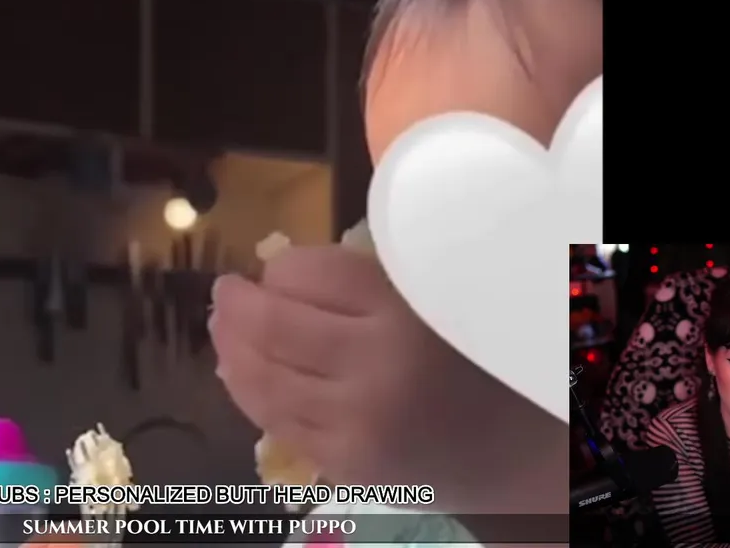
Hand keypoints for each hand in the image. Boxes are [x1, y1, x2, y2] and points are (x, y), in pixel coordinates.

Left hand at [209, 245, 565, 511]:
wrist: (508, 449)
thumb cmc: (464, 360)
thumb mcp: (425, 299)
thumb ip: (361, 281)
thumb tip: (276, 271)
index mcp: (401, 312)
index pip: (308, 273)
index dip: (278, 267)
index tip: (271, 267)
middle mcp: (374, 369)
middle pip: (272, 326)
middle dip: (237, 303)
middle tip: (226, 290)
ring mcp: (353, 423)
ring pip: (262, 377)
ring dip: (230, 346)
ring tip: (221, 325)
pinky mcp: (342, 462)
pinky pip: (275, 420)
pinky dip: (247, 389)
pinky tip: (238, 370)